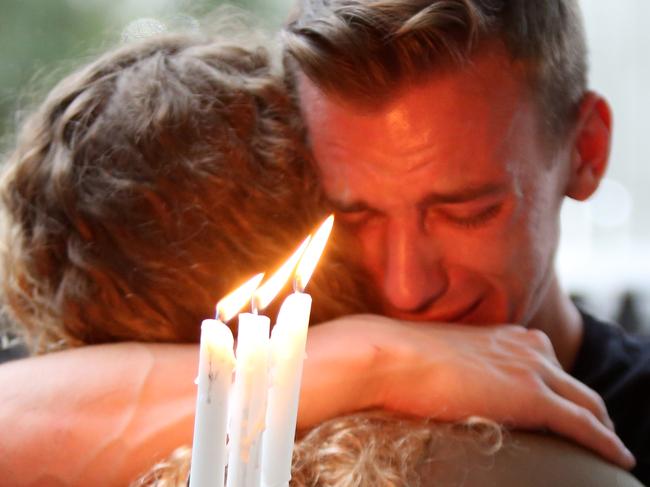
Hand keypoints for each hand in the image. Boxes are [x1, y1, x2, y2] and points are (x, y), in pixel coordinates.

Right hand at [299, 315, 634, 469]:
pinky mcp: (533, 396)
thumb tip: (452, 388)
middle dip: (591, 410)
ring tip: (612, 448)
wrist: (391, 356)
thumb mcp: (442, 358)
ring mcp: (531, 369)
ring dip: (603, 428)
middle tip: (600, 434)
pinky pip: (583, 424)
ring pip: (588, 404)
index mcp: (505, 336)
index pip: (548, 366)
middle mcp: (526, 346)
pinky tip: (619, 458)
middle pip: (575, 384)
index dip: (563, 391)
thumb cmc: (401, 360)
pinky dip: (606, 442)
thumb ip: (462, 369)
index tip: (568, 410)